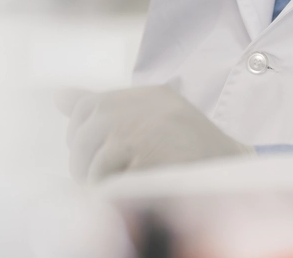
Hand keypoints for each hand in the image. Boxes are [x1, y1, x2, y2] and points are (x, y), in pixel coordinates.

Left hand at [57, 86, 252, 181]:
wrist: (236, 177)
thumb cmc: (193, 153)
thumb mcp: (155, 119)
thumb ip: (106, 107)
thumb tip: (57, 96)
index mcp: (149, 95)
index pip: (90, 107)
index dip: (81, 136)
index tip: (89, 158)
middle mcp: (146, 107)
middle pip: (87, 133)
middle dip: (83, 163)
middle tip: (94, 183)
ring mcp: (147, 131)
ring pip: (94, 158)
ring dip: (94, 182)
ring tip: (108, 194)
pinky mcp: (148, 158)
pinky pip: (108, 178)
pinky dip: (107, 193)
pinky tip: (121, 197)